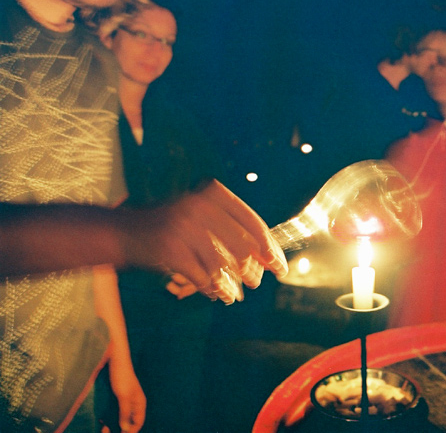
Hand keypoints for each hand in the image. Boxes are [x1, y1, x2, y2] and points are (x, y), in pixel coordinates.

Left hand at [108, 355, 145, 432]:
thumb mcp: (123, 396)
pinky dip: (109, 417)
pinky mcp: (117, 398)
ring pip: (120, 418)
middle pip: (130, 421)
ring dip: (113, 424)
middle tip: (109, 432)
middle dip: (121, 429)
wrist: (114, 361)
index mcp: (139, 403)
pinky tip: (101, 419)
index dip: (132, 431)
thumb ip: (125, 412)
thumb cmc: (122, 376)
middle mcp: (133, 403)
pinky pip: (114, 412)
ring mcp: (125, 401)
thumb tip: (125, 428)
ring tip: (103, 428)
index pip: (139, 422)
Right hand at [122, 180, 287, 303]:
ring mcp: (184, 227)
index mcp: (213, 195)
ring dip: (232, 284)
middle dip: (253, 268)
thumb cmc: (172, 228)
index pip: (253, 223)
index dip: (269, 247)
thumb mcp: (202, 217)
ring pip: (223, 264)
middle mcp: (200, 206)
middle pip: (242, 245)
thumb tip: (270, 256)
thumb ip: (232, 231)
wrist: (123, 232)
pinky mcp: (171, 249)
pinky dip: (213, 289)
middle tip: (257, 282)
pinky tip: (217, 294)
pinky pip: (203, 276)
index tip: (280, 266)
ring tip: (234, 295)